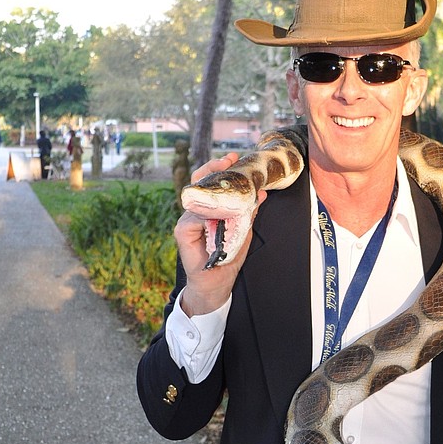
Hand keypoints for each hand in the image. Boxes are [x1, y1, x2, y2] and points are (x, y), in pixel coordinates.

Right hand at [175, 153, 264, 316]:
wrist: (216, 285)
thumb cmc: (226, 258)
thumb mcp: (243, 231)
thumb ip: (248, 213)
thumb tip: (261, 192)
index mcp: (209, 208)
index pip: (210, 183)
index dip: (220, 169)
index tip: (234, 158)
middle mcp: (195, 211)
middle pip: (198, 183)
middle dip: (212, 168)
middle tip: (229, 161)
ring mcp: (187, 221)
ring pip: (196, 198)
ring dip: (212, 190)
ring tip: (228, 183)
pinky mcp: (182, 232)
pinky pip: (192, 218)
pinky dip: (206, 215)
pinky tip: (218, 214)